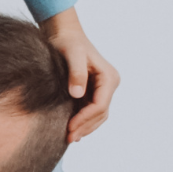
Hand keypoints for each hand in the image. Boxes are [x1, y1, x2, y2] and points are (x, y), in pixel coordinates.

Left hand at [39, 6, 119, 141]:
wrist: (63, 33)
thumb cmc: (68, 41)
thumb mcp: (72, 54)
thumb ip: (76, 73)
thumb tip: (78, 94)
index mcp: (109, 77)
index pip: (100, 105)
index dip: (86, 119)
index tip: (70, 127)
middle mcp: (109, 84)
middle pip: (101, 114)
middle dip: (85, 127)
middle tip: (69, 138)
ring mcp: (102, 89)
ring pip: (97, 115)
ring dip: (85, 127)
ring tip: (70, 137)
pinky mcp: (92, 91)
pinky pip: (90, 111)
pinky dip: (83, 122)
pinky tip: (72, 130)